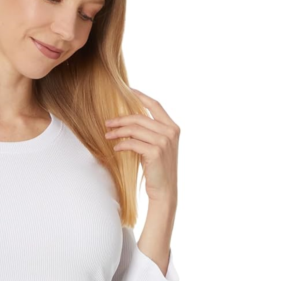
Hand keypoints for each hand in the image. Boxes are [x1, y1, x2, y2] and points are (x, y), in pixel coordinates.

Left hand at [104, 88, 179, 203]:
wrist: (164, 190)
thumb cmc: (158, 169)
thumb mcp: (158, 146)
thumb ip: (150, 132)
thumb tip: (129, 121)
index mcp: (173, 127)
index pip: (155, 105)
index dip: (141, 96)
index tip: (128, 90)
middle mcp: (170, 132)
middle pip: (140, 117)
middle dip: (121, 119)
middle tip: (107, 123)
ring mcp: (164, 142)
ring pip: (134, 129)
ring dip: (118, 132)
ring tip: (107, 135)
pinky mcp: (155, 152)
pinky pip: (132, 143)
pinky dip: (122, 144)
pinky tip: (115, 148)